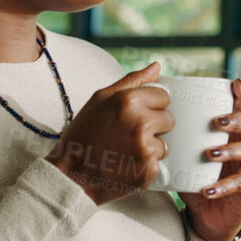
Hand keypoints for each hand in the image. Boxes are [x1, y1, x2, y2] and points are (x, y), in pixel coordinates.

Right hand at [46, 61, 175, 205]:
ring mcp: (146, 148)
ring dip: (150, 147)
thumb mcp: (100, 100)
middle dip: (154, 126)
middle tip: (129, 135)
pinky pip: (159, 163)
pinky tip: (127, 165)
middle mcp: (141, 123)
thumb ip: (132, 81)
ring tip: (126, 151)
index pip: (164, 97)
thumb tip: (157, 66)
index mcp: (129, 101)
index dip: (150, 106)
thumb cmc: (82, 135)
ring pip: (165, 143)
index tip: (134, 116)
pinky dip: (145, 166)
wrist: (70, 175)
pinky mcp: (149, 170)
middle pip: (169, 119)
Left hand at [177, 77, 240, 240]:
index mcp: (233, 134)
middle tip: (216, 122)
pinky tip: (207, 189)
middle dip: (235, 121)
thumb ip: (174, 140)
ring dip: (229, 151)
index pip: (240, 110)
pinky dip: (223, 186)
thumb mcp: (184, 158)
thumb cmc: (196, 180)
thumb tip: (150, 117)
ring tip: (210, 154)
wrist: (207, 217)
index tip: (235, 84)